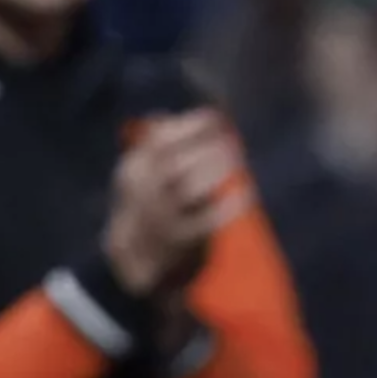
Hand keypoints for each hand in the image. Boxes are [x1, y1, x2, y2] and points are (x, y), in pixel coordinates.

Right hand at [104, 109, 241, 295]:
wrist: (131, 263)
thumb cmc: (148, 207)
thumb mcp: (142, 174)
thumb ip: (157, 145)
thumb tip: (175, 114)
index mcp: (134, 169)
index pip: (159, 139)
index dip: (189, 125)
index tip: (215, 116)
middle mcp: (143, 191)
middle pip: (174, 162)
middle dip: (205, 147)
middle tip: (230, 141)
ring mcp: (161, 217)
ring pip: (189, 188)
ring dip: (215, 170)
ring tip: (234, 159)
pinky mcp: (181, 241)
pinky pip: (207, 221)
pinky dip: (228, 206)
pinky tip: (245, 194)